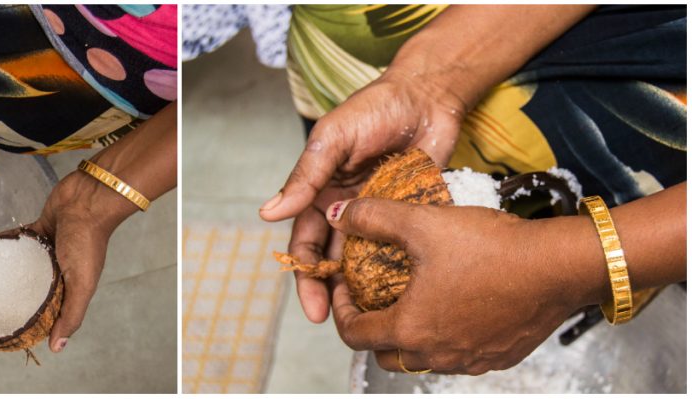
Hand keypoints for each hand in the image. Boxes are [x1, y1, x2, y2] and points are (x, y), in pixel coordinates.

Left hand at [0, 171, 136, 353]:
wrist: (88, 200)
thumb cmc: (88, 241)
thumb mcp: (82, 284)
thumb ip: (71, 315)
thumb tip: (57, 348)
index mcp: (70, 287)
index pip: (50, 312)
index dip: (33, 324)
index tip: (12, 333)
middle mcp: (58, 271)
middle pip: (31, 290)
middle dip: (11, 299)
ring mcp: (46, 250)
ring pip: (19, 265)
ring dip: (1, 271)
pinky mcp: (37, 231)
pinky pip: (12, 241)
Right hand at [261, 72, 466, 322]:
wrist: (428, 94)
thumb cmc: (374, 108)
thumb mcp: (332, 139)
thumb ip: (305, 177)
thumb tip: (269, 213)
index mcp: (322, 193)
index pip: (307, 242)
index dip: (306, 275)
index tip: (313, 307)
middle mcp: (348, 208)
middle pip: (336, 260)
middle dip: (332, 292)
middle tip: (339, 322)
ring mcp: (381, 213)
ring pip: (368, 259)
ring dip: (366, 286)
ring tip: (373, 316)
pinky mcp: (413, 213)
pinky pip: (405, 245)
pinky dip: (403, 268)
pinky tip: (408, 293)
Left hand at [324, 197, 604, 374]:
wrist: (559, 265)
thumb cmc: (492, 248)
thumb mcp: (423, 223)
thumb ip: (374, 218)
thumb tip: (339, 214)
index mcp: (410, 329)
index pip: (354, 335)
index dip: (340, 310)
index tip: (344, 287)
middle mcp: (437, 355)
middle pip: (385, 354)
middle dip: (371, 327)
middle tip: (373, 295)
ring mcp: (470, 361)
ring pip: (422, 358)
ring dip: (409, 335)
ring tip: (412, 298)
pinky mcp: (498, 358)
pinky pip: (459, 356)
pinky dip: (446, 337)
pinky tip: (453, 304)